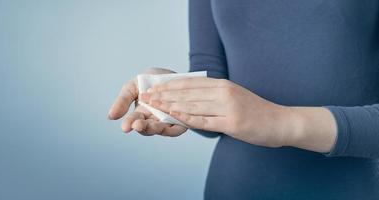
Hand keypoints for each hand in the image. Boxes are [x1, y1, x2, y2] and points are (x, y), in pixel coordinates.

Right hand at [107, 68, 187, 136]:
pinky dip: (174, 123)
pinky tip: (171, 116)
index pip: (133, 121)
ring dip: (156, 128)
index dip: (129, 124)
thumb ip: (123, 101)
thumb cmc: (150, 80)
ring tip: (151, 125)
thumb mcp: (133, 87)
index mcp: (140, 114)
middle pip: (147, 128)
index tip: (125, 127)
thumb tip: (110, 117)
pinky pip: (178, 126)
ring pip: (162, 129)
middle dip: (142, 127)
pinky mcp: (182, 120)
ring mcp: (167, 121)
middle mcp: (153, 120)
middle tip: (137, 125)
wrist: (172, 73)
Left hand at [141, 77, 336, 150]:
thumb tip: (188, 95)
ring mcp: (228, 108)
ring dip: (170, 106)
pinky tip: (174, 117)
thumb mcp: (233, 95)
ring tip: (153, 107)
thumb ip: (213, 94)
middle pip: (187, 93)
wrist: (279, 121)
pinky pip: (205, 121)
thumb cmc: (254, 110)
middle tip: (146, 97)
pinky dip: (187, 119)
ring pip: (192, 106)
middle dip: (163, 95)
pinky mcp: (232, 123)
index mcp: (223, 84)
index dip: (168, 85)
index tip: (153, 88)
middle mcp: (224, 93)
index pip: (189, 83)